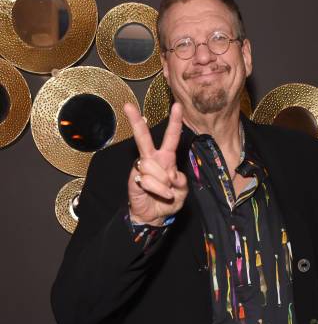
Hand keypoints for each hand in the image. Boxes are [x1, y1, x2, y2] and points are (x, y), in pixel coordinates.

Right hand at [123, 102, 187, 225]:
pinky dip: (159, 189)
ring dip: (164, 182)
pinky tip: (159, 195)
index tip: (177, 106)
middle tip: (128, 106)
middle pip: (144, 138)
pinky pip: (148, 180)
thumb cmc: (168, 201)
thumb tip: (172, 174)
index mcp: (167, 159)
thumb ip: (181, 181)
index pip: (171, 138)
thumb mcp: (182, 191)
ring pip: (152, 166)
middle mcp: (153, 159)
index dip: (175, 123)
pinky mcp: (135, 179)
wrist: (155, 217)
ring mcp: (142, 169)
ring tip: (166, 192)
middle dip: (136, 122)